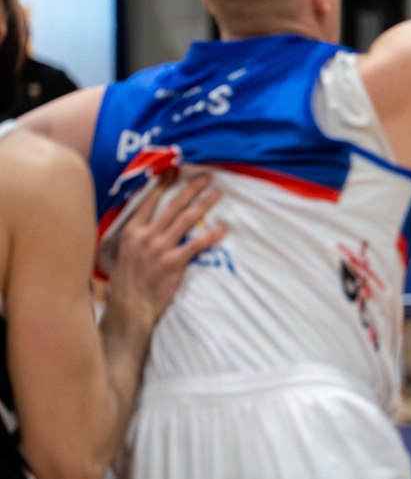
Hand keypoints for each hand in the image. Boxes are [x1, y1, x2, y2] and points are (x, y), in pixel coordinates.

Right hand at [104, 172, 225, 329]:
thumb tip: (143, 223)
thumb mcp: (121, 253)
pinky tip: (222, 227)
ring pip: (186, 220)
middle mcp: (145, 236)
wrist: (130, 308)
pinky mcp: (173, 263)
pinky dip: (210, 235)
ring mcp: (159, 249)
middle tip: (206, 176)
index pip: (149, 201)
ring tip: (217, 194)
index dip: (163, 184)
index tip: (174, 171)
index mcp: (131, 231)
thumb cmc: (126, 282)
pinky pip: (196, 245)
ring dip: (203, 205)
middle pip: (172, 206)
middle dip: (190, 189)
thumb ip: (133, 237)